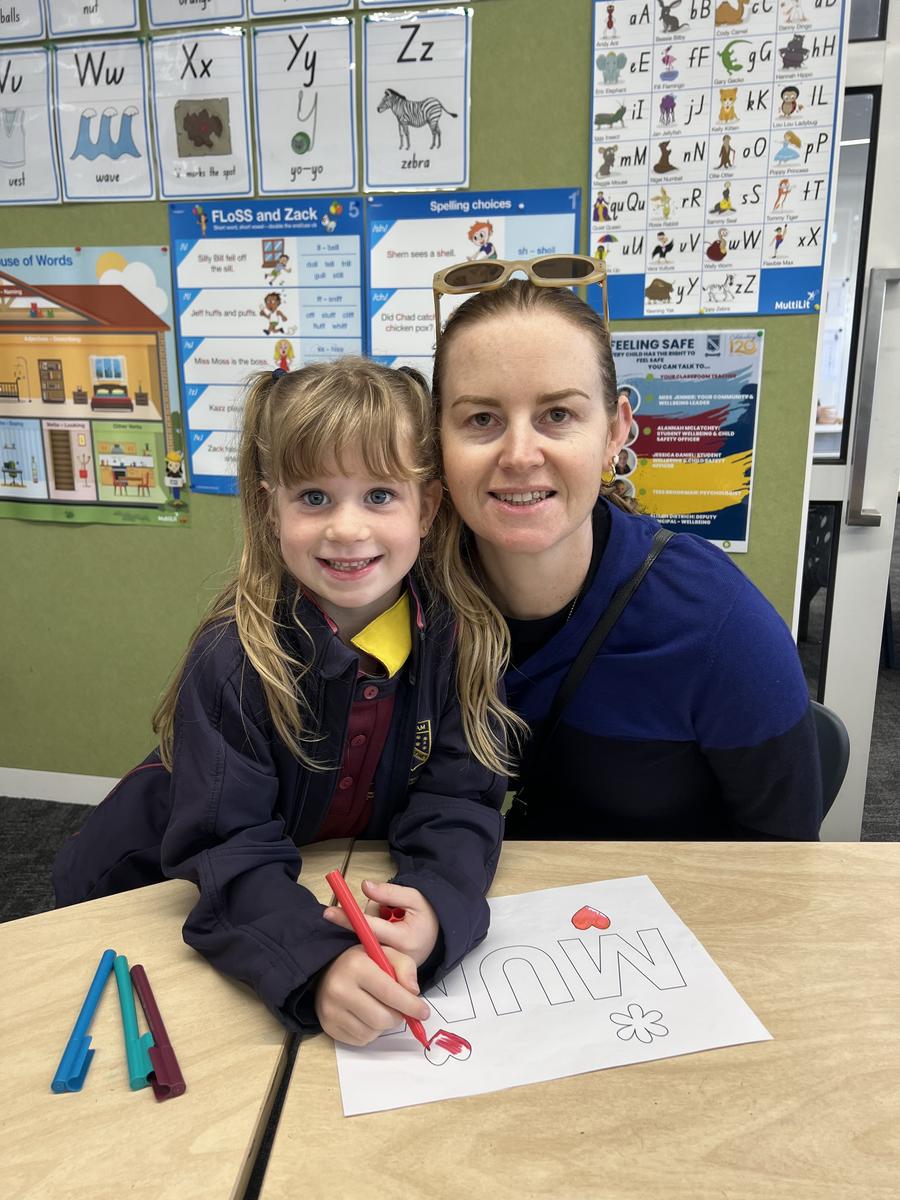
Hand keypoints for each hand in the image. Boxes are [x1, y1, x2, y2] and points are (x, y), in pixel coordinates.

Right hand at [314, 944, 429, 1046]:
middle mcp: (339, 988)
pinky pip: (360, 1040)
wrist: (329, 971)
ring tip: (381, 1009)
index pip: (389, 992)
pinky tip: (367, 1017)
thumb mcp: (386, 953)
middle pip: (381, 1018)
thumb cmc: (363, 962)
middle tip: (401, 1010)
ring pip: (372, 1032)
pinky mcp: (328, 1026)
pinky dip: (371, 1032)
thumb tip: (414, 992)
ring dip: (384, 1026)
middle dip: (398, 1017)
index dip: (410, 1005)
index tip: (424, 1012)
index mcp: (356, 966)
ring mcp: (331, 1009)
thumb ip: (405, 967)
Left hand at [323, 880, 439, 966]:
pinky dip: (376, 934)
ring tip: (394, 921)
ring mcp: (390, 966)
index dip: (349, 919)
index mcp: (404, 940)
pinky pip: (371, 946)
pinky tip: (390, 931)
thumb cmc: (427, 916)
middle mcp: (395, 957)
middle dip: (373, 915)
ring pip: (367, 939)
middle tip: (390, 909)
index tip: (328, 913)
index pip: (370, 928)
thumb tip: (365, 886)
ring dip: (374, 924)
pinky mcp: (385, 969)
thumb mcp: (414, 897)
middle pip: (366, 933)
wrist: (439, 937)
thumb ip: (390, 892)